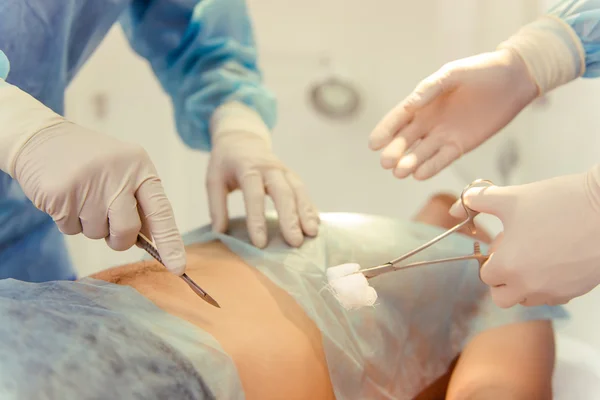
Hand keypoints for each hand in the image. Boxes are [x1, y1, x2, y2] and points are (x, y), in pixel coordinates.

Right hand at [13, 121, 186, 274]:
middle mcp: (117, 174)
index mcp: (140, 167)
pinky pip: (70, 230)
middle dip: (118, 238)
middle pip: (128, 230)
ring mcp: (88, 183)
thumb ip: (139, 202)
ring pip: (97, 234)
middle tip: (107, 222)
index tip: (178, 268)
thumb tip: (151, 243)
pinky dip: (67, 221)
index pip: (161, 210)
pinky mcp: (60, 193)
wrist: (40, 138)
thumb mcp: (123, 171)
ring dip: (89, 225)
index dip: (170, 242)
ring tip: (81, 196)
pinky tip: (64, 198)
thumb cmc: (90, 161)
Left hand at [207, 131, 318, 247]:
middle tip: (295, 243)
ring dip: (306, 213)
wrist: (242, 138)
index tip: (261, 244)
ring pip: (298, 191)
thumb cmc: (225, 163)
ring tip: (311, 234)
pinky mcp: (291, 175)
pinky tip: (315, 224)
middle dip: (291, 218)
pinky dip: (310, 207)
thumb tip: (220, 233)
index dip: (257, 220)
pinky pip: (303, 191)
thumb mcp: (213, 179)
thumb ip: (216, 206)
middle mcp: (269, 168)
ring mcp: (284, 170)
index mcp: (247, 168)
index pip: (254, 195)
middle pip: (283, 192)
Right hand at [369, 49, 537, 179]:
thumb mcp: (453, 73)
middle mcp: (428, 121)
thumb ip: (430, 88)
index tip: (374, 144)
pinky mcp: (460, 146)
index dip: (385, 131)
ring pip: (421, 153)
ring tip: (400, 172)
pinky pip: (442, 159)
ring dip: (409, 163)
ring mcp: (443, 135)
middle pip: (405, 140)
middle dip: (394, 152)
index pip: (398, 119)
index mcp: (422, 102)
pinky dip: (430, 168)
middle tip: (386, 162)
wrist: (514, 79)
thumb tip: (410, 104)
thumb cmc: (481, 70)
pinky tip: (419, 175)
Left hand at [449, 168, 599, 307]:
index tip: (501, 244)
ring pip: (528, 300)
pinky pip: (553, 297)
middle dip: (502, 280)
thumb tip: (456, 207)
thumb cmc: (560, 202)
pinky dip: (548, 285)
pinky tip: (556, 260)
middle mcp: (529, 286)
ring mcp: (555, 291)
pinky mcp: (577, 291)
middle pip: (502, 297)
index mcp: (509, 266)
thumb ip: (478, 202)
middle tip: (513, 255)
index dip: (490, 259)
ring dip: (524, 284)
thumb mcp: (511, 197)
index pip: (485, 276)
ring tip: (535, 254)